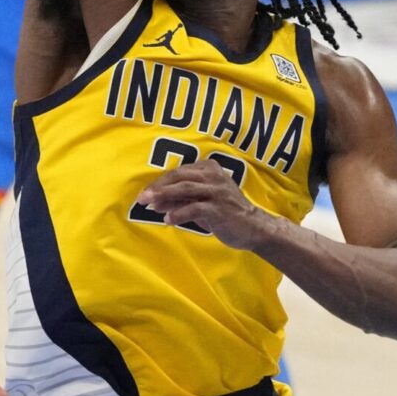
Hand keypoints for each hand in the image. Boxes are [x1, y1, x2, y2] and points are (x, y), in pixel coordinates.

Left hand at [137, 159, 274, 250]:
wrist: (254, 227)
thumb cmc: (225, 213)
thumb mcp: (200, 203)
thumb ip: (179, 200)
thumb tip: (153, 203)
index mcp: (209, 168)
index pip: (178, 171)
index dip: (159, 182)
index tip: (145, 193)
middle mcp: (213, 176)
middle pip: (179, 177)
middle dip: (158, 187)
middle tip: (141, 198)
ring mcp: (217, 191)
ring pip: (185, 189)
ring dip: (164, 197)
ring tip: (149, 206)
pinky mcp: (220, 208)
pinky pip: (195, 208)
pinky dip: (179, 213)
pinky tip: (168, 220)